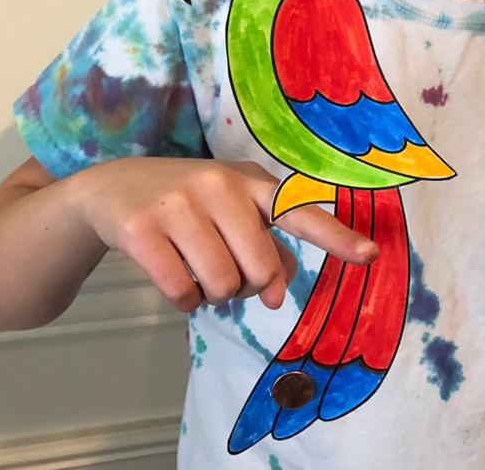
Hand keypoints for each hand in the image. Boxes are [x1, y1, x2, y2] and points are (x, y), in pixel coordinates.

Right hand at [68, 158, 377, 312]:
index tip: (372, 255)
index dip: (337, 237)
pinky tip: (174, 279)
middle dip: (246, 286)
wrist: (113, 188)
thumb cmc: (191, 204)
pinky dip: (183, 301)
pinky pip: (181, 293)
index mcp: (252, 183)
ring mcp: (179, 204)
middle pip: (259, 271)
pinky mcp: (141, 227)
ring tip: (198, 271)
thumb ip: (269, 247)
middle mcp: (219, 186)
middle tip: (227, 272)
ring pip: (220, 286)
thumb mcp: (235, 213)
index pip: (300, 212)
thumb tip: (277, 295)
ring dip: (214, 296)